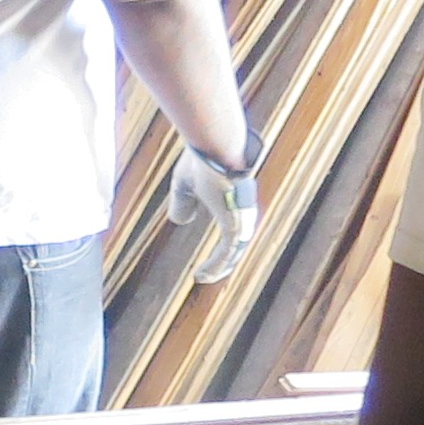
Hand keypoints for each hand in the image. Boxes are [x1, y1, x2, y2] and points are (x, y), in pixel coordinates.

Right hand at [167, 137, 261, 285]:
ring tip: (204, 278)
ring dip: (220, 267)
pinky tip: (202, 276)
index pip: (233, 226)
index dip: (221, 241)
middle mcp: (242, 210)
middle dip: (224, 260)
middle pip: (236, 242)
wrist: (214, 146)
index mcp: (234, 198)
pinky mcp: (236, 224)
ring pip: (234, 251)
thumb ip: (183, 201)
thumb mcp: (185, 184)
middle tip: (209, 274)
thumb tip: (181, 220)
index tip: (208, 253)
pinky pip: (227, 253)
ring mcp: (242, 218)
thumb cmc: (202, 159)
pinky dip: (216, 267)